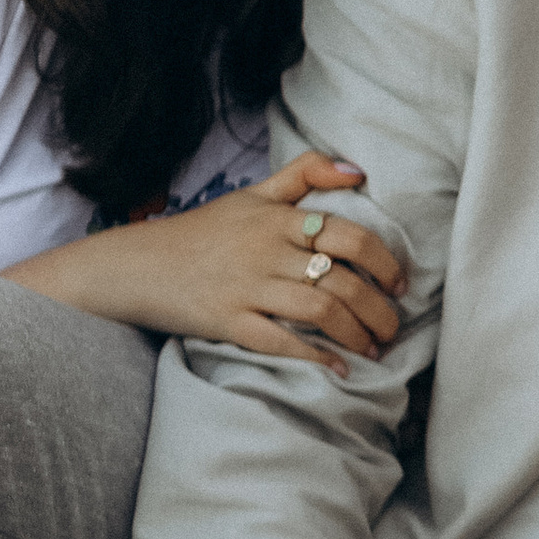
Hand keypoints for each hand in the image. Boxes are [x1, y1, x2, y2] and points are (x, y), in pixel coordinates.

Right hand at [127, 156, 404, 364]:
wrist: (138, 264)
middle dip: (379, 309)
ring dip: (357, 334)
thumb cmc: (203, 231)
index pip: (349, 234)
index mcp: (277, 219)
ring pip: (320, 310)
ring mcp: (247, 288)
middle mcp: (265, 251)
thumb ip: (304, 175)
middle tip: (393, 327)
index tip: (400, 284)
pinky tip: (339, 368)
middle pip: (343, 279)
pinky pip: (281, 342)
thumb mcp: (252, 193)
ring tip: (374, 349)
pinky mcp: (228, 321)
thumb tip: (357, 170)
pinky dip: (316, 357)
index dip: (385, 262)